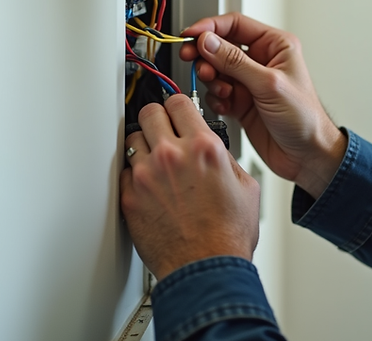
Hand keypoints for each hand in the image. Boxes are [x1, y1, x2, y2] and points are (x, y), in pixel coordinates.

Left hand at [120, 94, 259, 279]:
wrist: (206, 268)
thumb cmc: (228, 235)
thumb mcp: (246, 187)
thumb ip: (227, 159)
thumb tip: (216, 151)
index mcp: (204, 147)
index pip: (180, 102)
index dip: (179, 106)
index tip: (178, 111)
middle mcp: (172, 155)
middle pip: (149, 112)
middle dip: (157, 118)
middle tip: (162, 129)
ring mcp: (147, 175)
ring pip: (132, 139)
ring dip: (143, 145)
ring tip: (155, 160)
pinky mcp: (130, 197)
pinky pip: (125, 172)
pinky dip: (135, 175)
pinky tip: (149, 186)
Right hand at [180, 13, 346, 198]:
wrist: (307, 156)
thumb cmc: (304, 118)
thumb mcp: (268, 84)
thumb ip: (235, 61)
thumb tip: (208, 41)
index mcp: (275, 46)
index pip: (235, 24)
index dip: (210, 27)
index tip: (190, 35)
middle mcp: (262, 60)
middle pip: (221, 46)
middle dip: (205, 54)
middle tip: (190, 60)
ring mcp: (249, 82)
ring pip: (216, 70)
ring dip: (212, 79)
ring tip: (221, 90)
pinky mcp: (241, 102)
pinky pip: (217, 92)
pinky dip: (216, 98)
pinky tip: (226, 106)